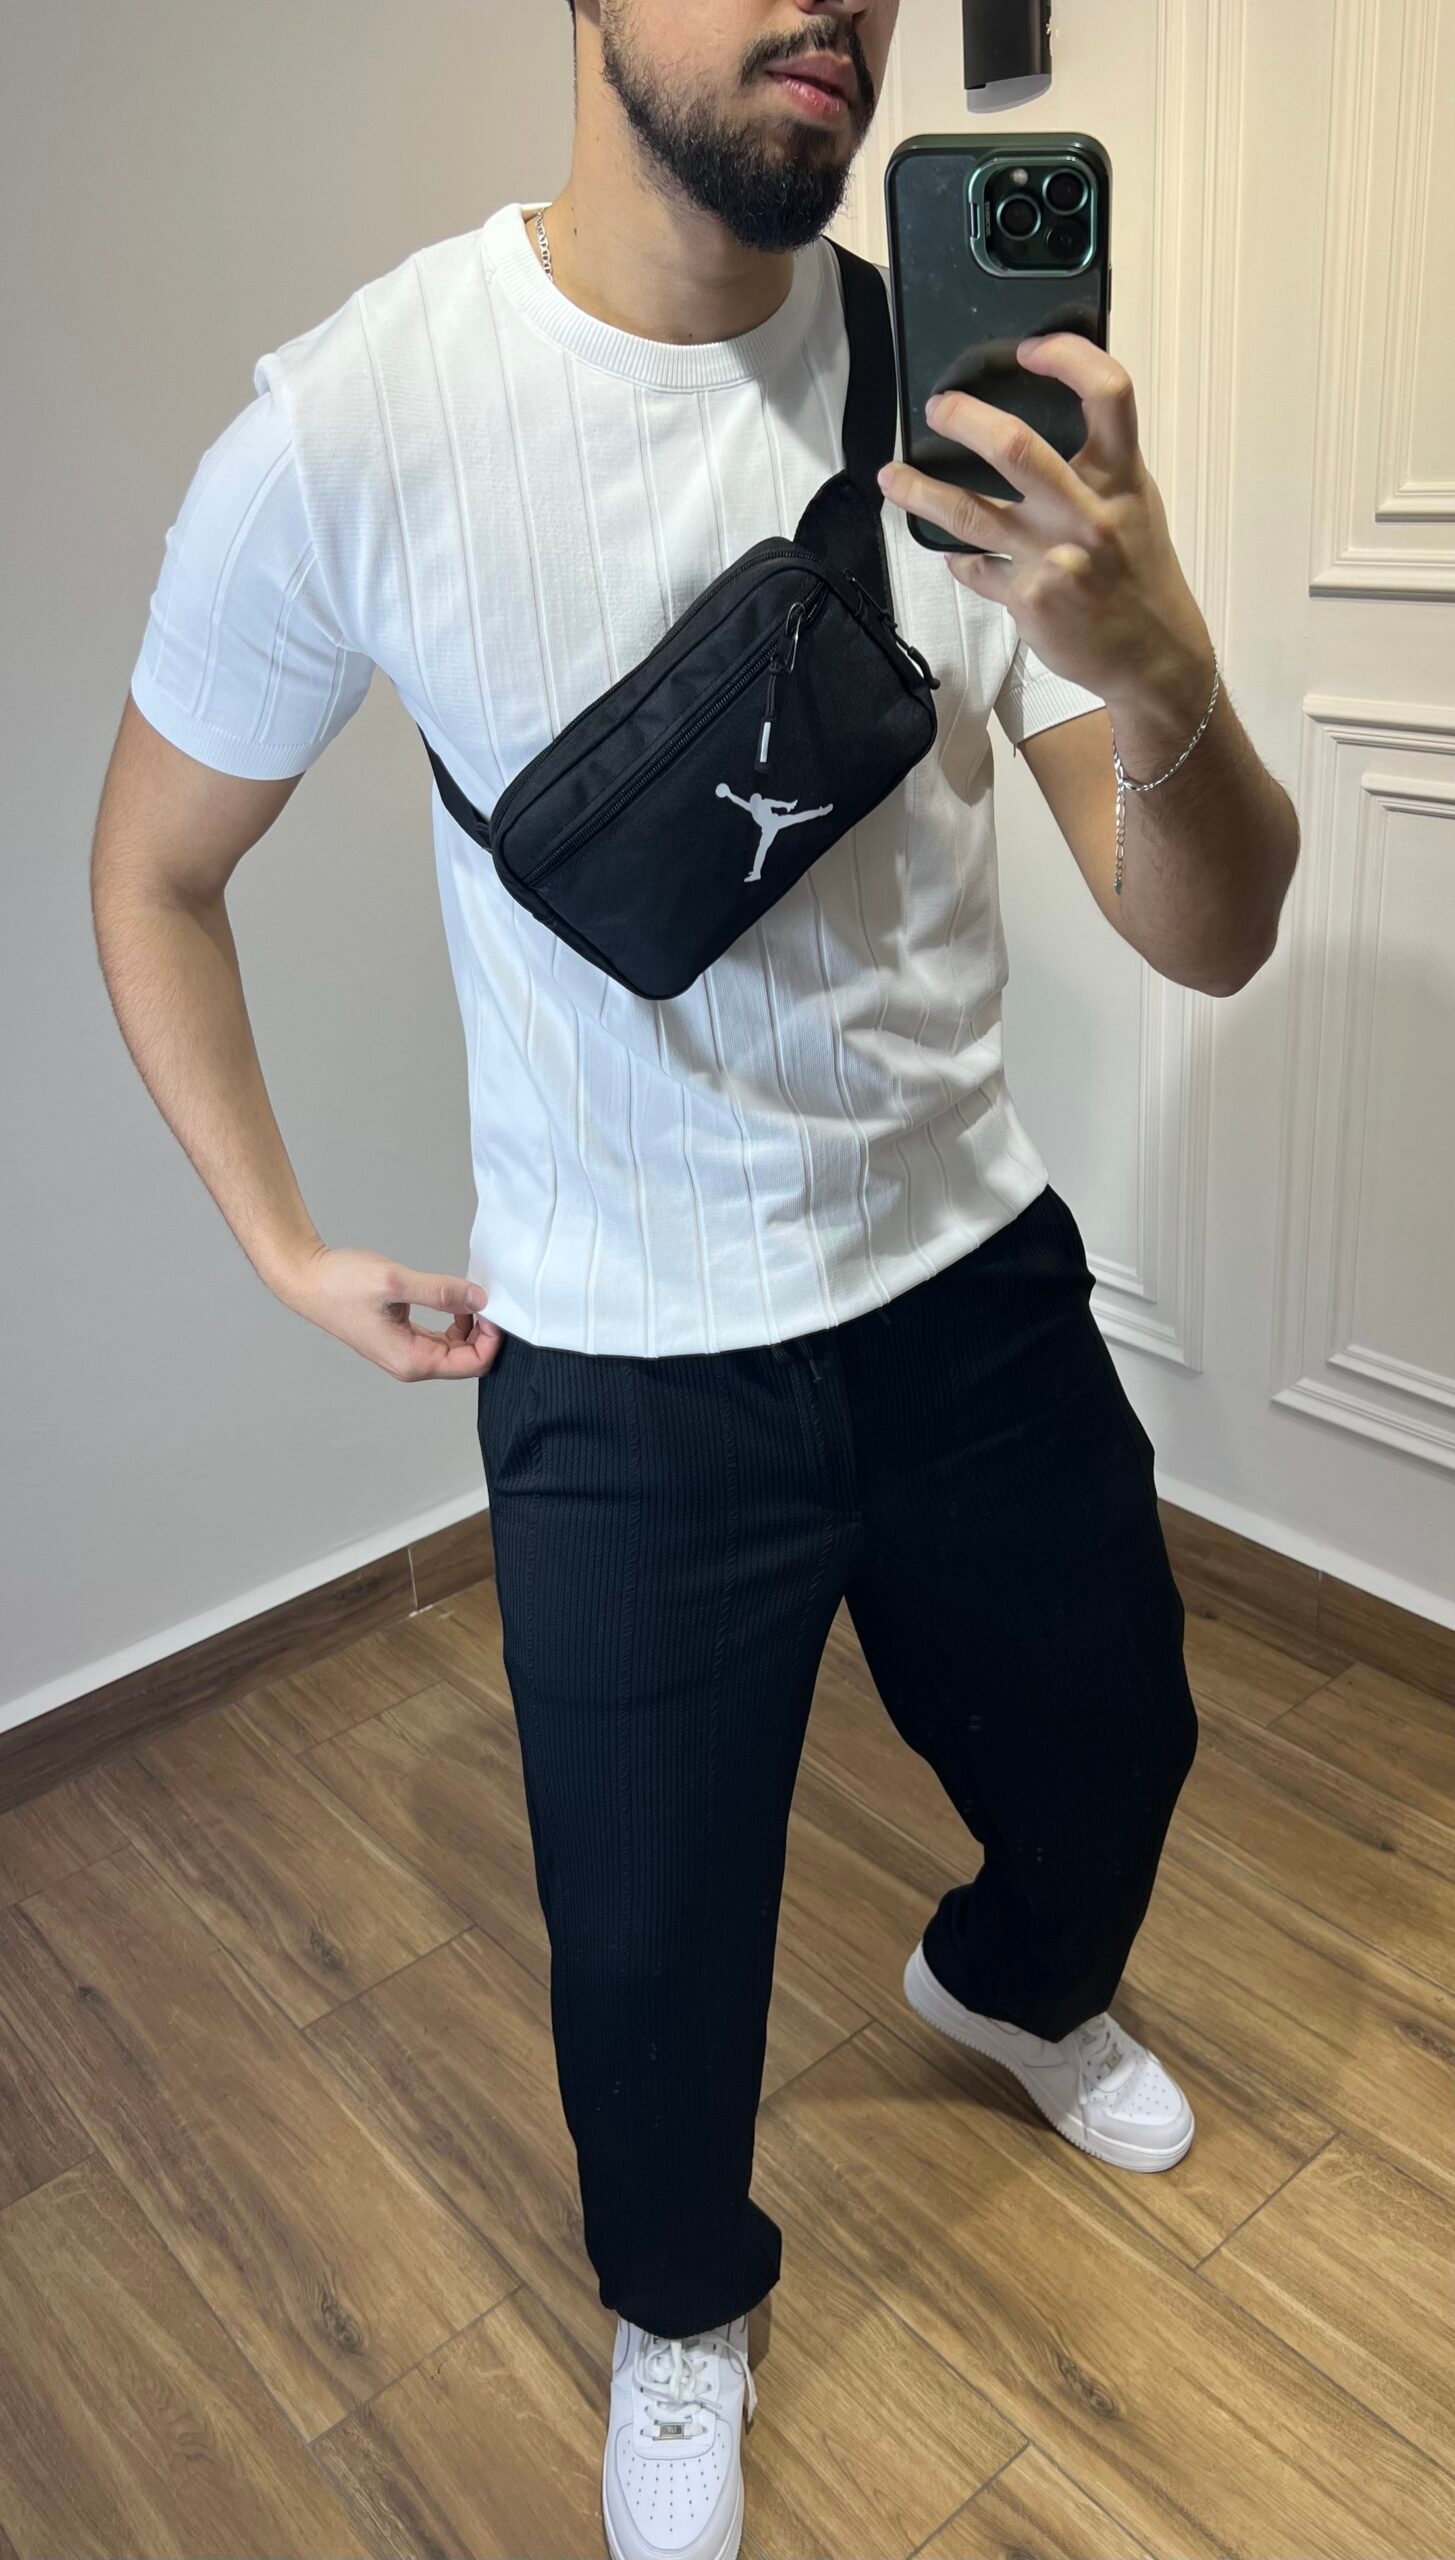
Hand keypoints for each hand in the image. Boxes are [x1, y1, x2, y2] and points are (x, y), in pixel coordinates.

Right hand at [274, 1244, 502, 1378]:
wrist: (308, 1281)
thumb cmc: (341, 1284)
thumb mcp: (396, 1282)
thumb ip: (441, 1291)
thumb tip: (479, 1298)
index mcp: (412, 1361)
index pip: (474, 1364)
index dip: (492, 1337)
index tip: (492, 1306)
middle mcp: (411, 1364)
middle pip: (468, 1360)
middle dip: (484, 1332)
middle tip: (484, 1297)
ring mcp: (406, 1354)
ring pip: (455, 1350)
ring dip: (470, 1326)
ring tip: (467, 1295)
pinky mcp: (402, 1340)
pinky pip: (440, 1340)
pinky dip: (454, 1322)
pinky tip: (452, 1299)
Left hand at [877, 334, 1214, 712]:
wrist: (1153, 655)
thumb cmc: (1141, 570)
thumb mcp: (1134, 504)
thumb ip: (1097, 464)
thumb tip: (1034, 419)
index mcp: (1122, 478)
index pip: (1108, 393)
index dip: (1068, 356)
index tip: (1028, 348)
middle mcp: (1088, 513)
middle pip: (1015, 448)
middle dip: (964, 419)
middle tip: (938, 408)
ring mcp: (1054, 558)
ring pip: (969, 513)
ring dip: (920, 491)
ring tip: (890, 477)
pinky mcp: (1028, 600)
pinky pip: (974, 568)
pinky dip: (959, 559)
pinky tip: (951, 553)